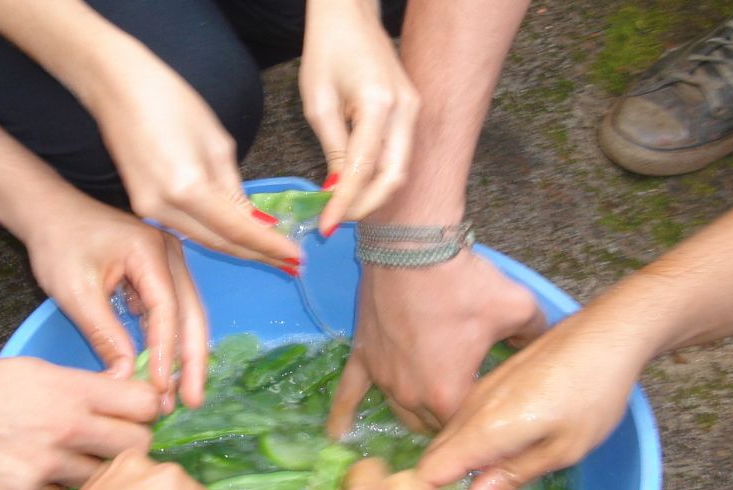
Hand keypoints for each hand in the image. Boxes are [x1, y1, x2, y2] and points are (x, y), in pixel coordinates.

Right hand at [0, 351, 161, 489]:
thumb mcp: (26, 370)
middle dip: (134, 448)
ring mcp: (47, 462)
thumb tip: (116, 390)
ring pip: (103, 478)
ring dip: (96, 476)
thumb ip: (76, 385)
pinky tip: (38, 479)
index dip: (148, 410)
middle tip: (116, 448)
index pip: (143, 402)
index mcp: (69, 387)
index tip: (141, 416)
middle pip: (137, 445)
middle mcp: (66, 424)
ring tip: (73, 464)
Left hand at [19, 194, 209, 411]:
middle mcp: (169, 255)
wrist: (49, 212)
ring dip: (184, 355)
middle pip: (191, 314)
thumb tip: (124, 378)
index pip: (166, 310)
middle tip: (190, 401)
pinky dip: (170, 342)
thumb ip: (104, 335)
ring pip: (186, 316)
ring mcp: (168, 263)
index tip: (159, 387)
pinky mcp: (158, 274)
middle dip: (192, 361)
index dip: (165, 352)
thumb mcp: (76, 293)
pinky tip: (165, 371)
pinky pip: (171, 312)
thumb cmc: (58, 243)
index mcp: (149, 252)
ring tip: (182, 394)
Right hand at [76, 36, 301, 266]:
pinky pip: (185, 227)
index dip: (269, 246)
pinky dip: (212, 233)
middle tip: (290, 264)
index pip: (238, 229)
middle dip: (256, 254)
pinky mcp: (141, 205)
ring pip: (202, 239)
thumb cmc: (171, 101)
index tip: (296, 257)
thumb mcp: (217, 143)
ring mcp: (148, 210)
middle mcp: (164, 208)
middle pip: (219, 242)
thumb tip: (253, 220)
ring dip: (236, 247)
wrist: (117, 88)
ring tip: (269, 254)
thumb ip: (234, 188)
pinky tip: (234, 235)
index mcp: (187, 188)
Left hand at [300, 1, 419, 235]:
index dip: (344, 203)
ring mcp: (414, 111)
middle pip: (394, 177)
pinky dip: (379, 175)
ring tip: (343, 207)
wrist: (349, 15)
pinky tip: (356, 184)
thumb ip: (332, 149)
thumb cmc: (326, 49)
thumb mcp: (318, 102)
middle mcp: (405, 110)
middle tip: (336, 220)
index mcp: (379, 104)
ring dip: (373, 194)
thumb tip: (337, 191)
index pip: (363, 169)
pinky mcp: (412, 112)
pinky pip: (399, 154)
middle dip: (366, 206)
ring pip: (400, 169)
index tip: (326, 226)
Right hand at [326, 251, 545, 434]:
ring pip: (401, 413)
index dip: (483, 423)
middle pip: (433, 426)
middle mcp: (411, 395)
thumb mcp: (517, 307)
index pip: (467, 429)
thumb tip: (538, 344)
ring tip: (431, 417)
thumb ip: (534, 333)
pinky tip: (337, 434)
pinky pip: (350, 394)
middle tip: (469, 409)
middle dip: (452, 421)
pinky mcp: (363, 357)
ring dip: (417, 416)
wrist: (411, 246)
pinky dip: (344, 414)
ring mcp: (383, 378)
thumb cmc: (464, 280)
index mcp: (448, 394)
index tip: (493, 415)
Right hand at [417, 308, 638, 489]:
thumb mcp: (562, 449)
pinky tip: (499, 453)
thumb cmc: (593, 394)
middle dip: (441, 486)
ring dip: (457, 464)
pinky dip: (470, 443)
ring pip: (449, 437)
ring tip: (489, 486)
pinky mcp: (490, 382)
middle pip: (436, 456)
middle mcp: (472, 407)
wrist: (607, 334)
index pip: (430, 471)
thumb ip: (512, 477)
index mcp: (485, 428)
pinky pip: (464, 420)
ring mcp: (479, 391)